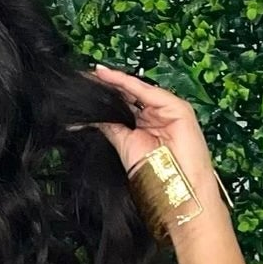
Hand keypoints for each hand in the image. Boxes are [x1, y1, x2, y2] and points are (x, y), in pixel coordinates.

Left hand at [80, 61, 224, 219]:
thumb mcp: (125, 145)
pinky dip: (127, 83)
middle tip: (85, 77)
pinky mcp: (176, 107)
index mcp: (145, 124)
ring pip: (136, 90)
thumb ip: (111, 127)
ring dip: (114, 81)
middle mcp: (155, 114)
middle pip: (129, 94)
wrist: (177, 188)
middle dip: (108, 86)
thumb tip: (91, 118)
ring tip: (93, 74)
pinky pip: (146, 92)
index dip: (106, 95)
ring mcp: (166, 109)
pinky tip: (109, 76)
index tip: (85, 87)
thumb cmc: (155, 175)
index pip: (123, 104)